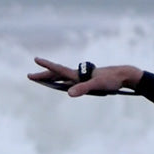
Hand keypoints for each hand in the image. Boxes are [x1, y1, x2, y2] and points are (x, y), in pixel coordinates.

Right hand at [27, 57, 142, 96]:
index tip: (35, 59)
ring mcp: (81, 78)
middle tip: (30, 75)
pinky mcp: (86, 81)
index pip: (58, 69)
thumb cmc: (111, 80)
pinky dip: (61, 82)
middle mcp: (77, 75)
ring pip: (62, 77)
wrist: (123, 76)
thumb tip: (69, 94)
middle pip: (56, 74)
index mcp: (77, 74)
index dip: (47, 65)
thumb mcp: (97, 85)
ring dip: (51, 78)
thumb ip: (83, 89)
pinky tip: (62, 86)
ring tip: (41, 79)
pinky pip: (69, 82)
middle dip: (43, 75)